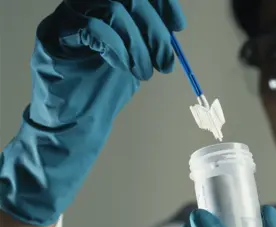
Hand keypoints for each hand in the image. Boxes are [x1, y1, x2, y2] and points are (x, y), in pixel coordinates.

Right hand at [0, 0, 184, 225]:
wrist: (75, 122)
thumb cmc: (102, 91)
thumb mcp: (135, 59)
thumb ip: (148, 40)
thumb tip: (172, 27)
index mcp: (106, 8)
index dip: (162, 4)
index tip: (178, 26)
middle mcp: (85, 6)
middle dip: (154, 29)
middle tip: (164, 60)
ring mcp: (67, 17)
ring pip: (112, 9)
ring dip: (137, 44)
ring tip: (144, 73)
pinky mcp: (53, 34)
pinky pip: (91, 28)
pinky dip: (116, 48)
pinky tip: (124, 68)